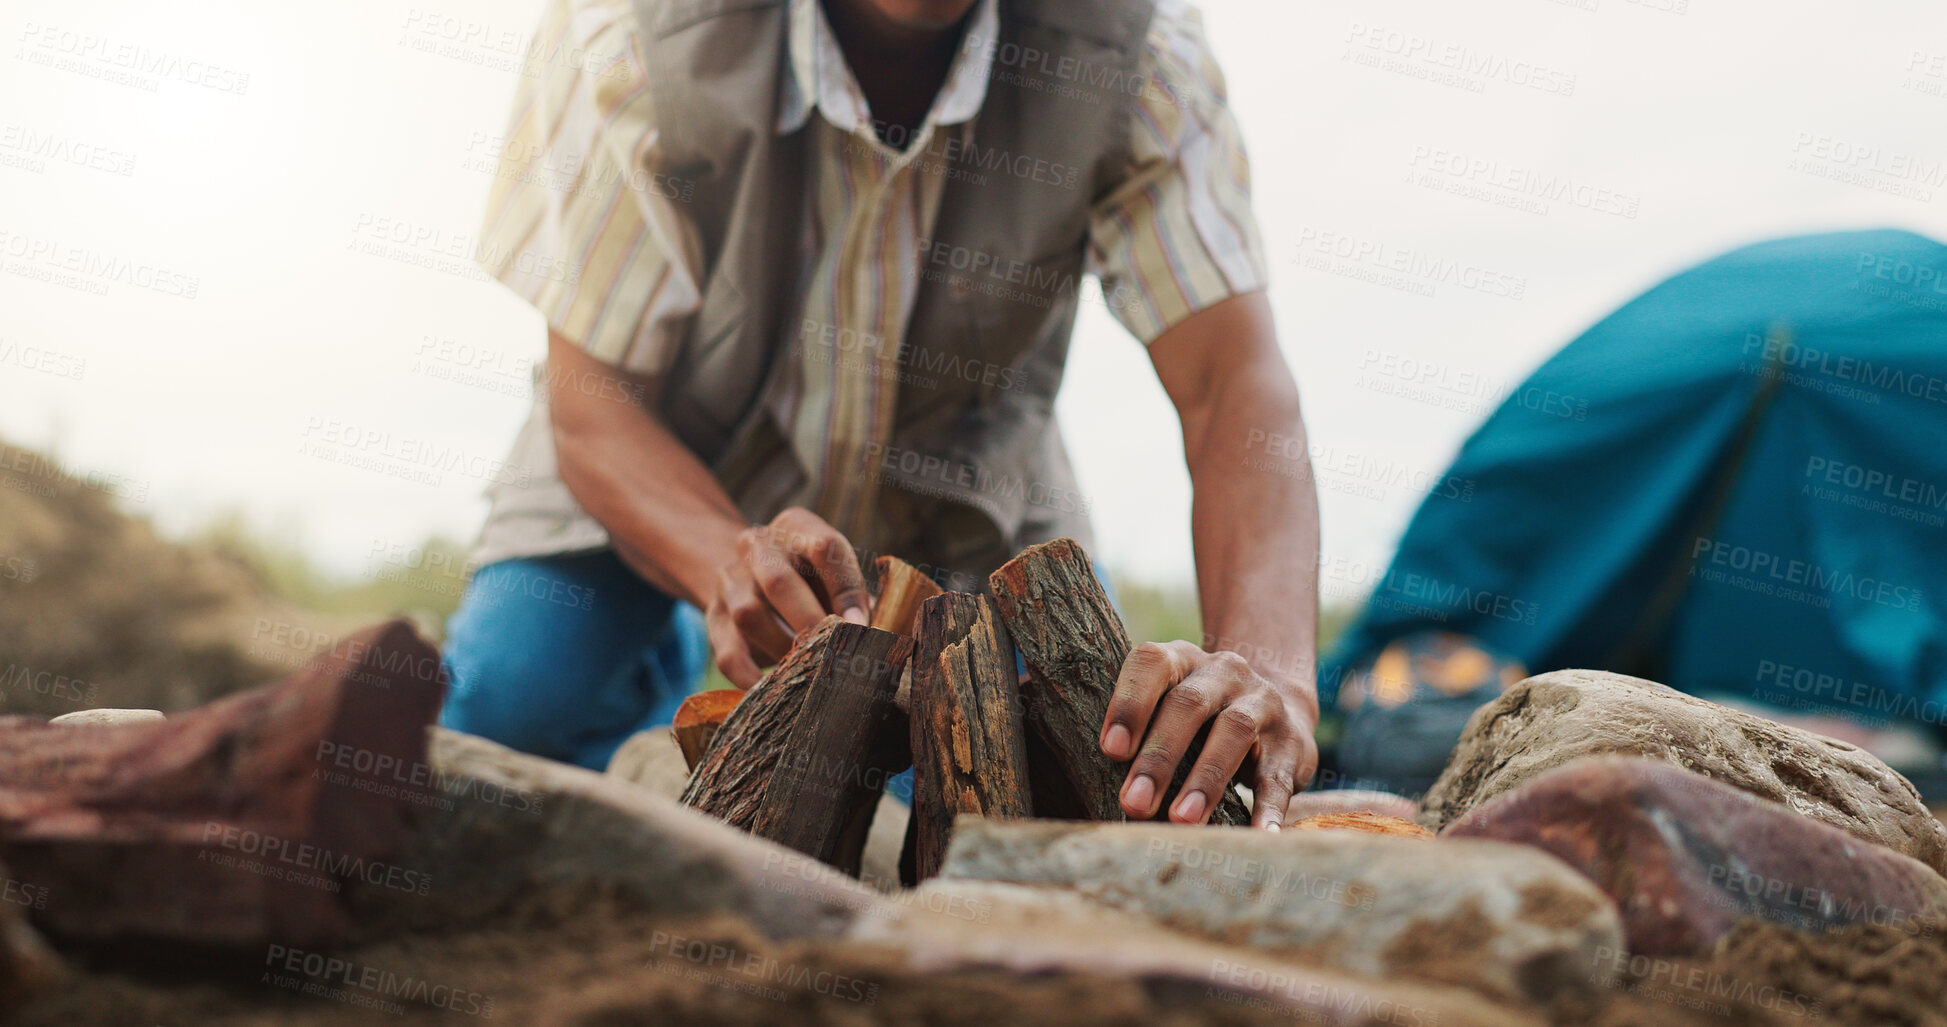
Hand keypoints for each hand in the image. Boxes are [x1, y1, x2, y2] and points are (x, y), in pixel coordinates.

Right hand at [704, 507, 870, 686]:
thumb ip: (856, 599)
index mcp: (797, 526)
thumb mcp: (835, 576)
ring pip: (748, 613)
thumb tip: (880, 637)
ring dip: (782, 648)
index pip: (824, 547)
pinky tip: (771, 690)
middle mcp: (758, 545)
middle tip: (834, 655)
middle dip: (810, 622)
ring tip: (808, 673)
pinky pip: (726, 649)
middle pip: (778, 580)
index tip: (862, 629)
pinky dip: (748, 675)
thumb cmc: (813, 580)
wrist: (754, 574)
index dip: (846, 590)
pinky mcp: (713, 614)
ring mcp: (730, 578)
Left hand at [1100, 641, 1318, 829]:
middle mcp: (1223, 672)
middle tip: (1134, 803)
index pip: (1152, 664)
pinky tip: (1258, 836)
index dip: (1130, 704)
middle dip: (1159, 757)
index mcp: (1182, 659)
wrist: (1280, 709)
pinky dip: (1267, 808)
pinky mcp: (1292, 742)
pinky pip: (1278, 775)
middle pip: (1189, 705)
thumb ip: (1139, 733)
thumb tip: (1101, 793)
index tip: (1111, 750)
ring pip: (1234, 731)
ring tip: (1181, 820)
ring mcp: (1262, 702)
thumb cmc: (1199, 718)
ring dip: (1205, 779)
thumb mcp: (1170, 706)